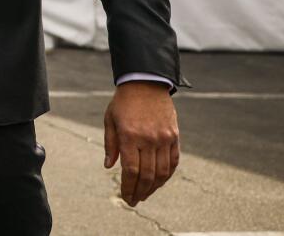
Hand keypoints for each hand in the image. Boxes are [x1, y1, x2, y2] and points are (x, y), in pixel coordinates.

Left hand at [104, 81, 179, 205]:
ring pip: (162, 172)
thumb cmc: (123, 102)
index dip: (128, 187)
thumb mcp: (110, 120)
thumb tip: (109, 167)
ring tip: (145, 194)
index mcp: (129, 136)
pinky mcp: (174, 136)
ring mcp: (163, 138)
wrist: (145, 83)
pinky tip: (159, 181)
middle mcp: (148, 139)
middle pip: (147, 175)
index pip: (131, 170)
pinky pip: (173, 161)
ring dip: (154, 187)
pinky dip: (167, 175)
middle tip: (134, 201)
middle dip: (140, 192)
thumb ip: (110, 144)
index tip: (125, 197)